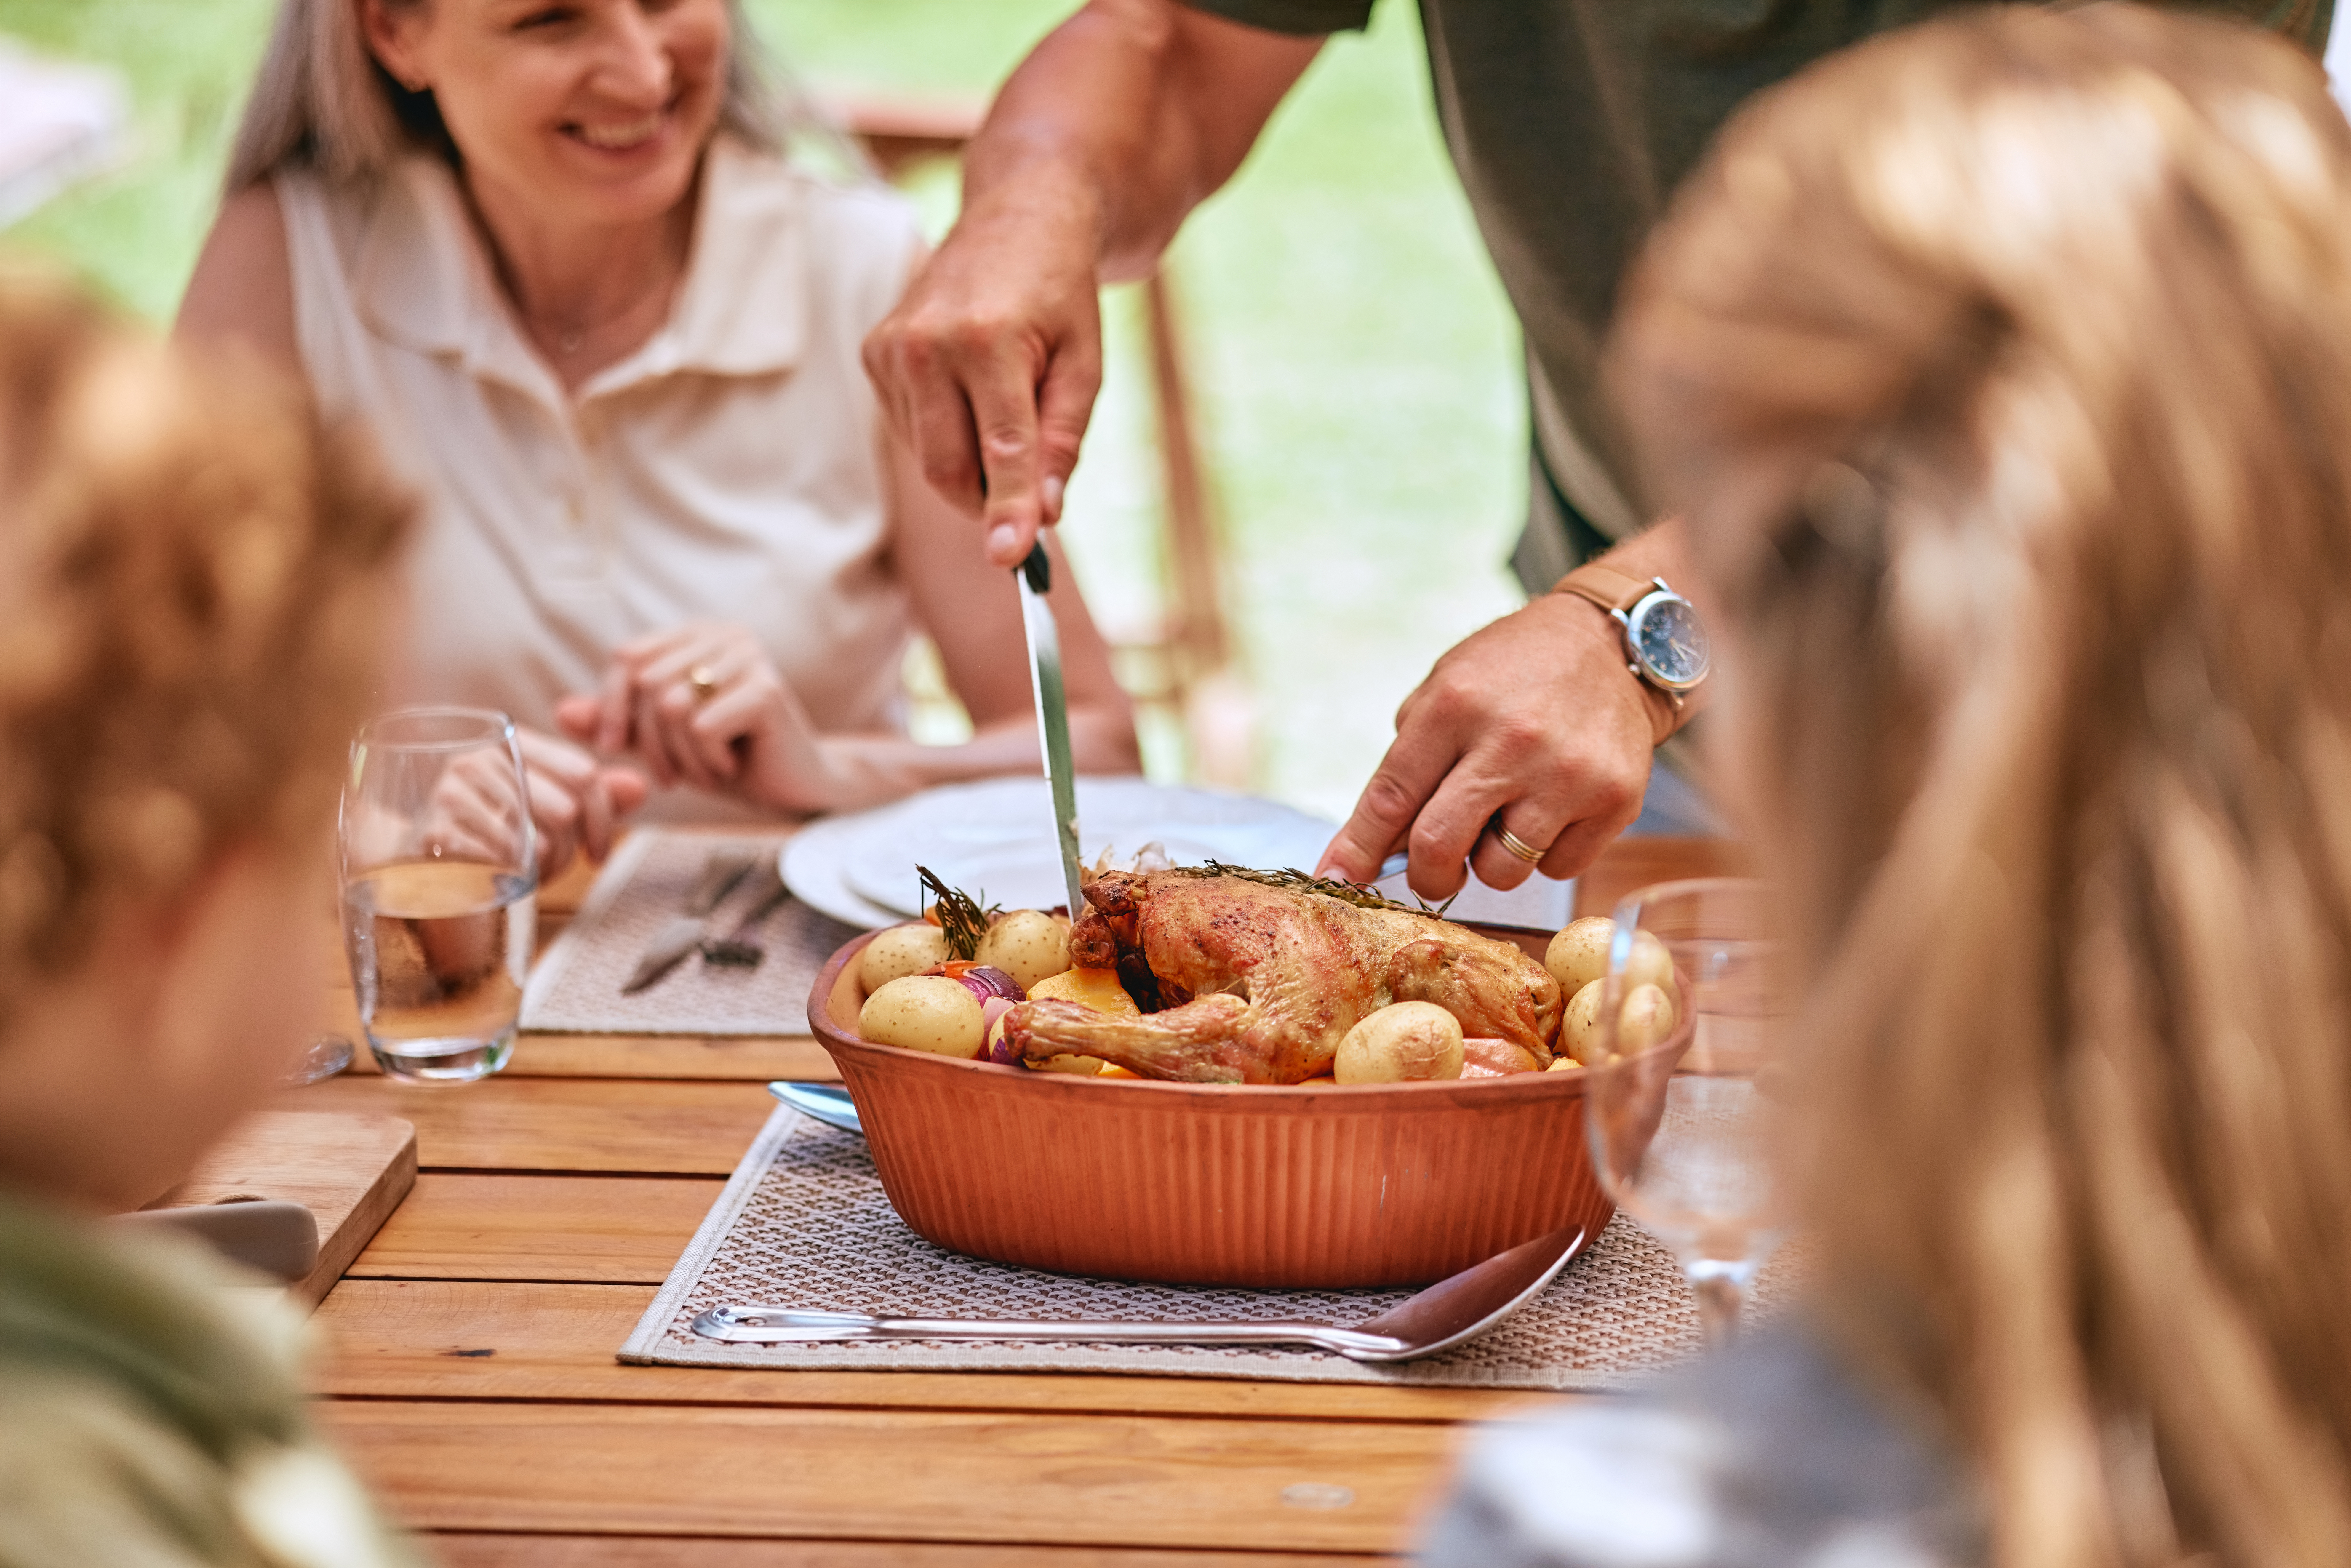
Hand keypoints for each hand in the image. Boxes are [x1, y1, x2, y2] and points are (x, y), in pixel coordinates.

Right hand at [415, 727, 642, 879]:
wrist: (423, 858)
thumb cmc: (494, 827)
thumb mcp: (547, 803)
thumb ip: (594, 795)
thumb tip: (640, 788)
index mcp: (512, 742)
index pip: (583, 773)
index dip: (604, 818)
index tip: (599, 852)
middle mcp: (479, 760)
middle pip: (565, 809)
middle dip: (570, 848)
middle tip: (555, 863)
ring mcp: (451, 794)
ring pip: (539, 842)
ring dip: (543, 867)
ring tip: (527, 870)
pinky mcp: (435, 833)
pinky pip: (503, 864)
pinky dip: (512, 879)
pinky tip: (503, 878)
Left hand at [556, 624, 844, 814]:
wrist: (793, 787)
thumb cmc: (729, 758)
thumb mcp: (662, 742)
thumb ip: (616, 724)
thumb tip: (561, 712)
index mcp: (698, 636)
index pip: (628, 656)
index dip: (610, 705)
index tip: (612, 748)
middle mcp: (725, 635)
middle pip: (647, 683)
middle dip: (651, 742)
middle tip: (675, 775)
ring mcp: (750, 657)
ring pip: (671, 705)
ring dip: (681, 755)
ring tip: (707, 770)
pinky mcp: (767, 689)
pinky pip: (702, 726)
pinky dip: (708, 760)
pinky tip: (732, 766)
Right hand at [861, 193, 1103, 567]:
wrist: (1016, 221)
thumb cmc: (1059, 297)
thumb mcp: (1085, 366)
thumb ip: (1062, 441)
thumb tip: (1045, 515)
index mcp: (988, 339)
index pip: (1001, 448)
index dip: (1008, 509)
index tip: (1011, 560)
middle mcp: (927, 343)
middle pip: (949, 467)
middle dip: (988, 498)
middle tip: (1027, 500)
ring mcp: (891, 348)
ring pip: (928, 457)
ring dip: (971, 462)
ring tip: (1005, 408)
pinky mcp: (874, 354)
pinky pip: (910, 431)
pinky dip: (946, 434)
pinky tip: (970, 392)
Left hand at [1315, 594, 1664, 899]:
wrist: (1609, 645)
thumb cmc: (1511, 673)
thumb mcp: (1446, 690)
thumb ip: (1409, 764)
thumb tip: (1375, 848)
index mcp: (1455, 705)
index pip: (1391, 796)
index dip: (1357, 847)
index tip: (1335, 878)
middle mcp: (1511, 741)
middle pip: (1439, 847)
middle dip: (1426, 875)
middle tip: (1434, 870)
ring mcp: (1567, 774)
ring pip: (1501, 872)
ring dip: (1491, 862)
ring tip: (1506, 818)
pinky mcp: (1615, 799)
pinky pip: (1559, 869)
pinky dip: (1546, 853)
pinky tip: (1553, 809)